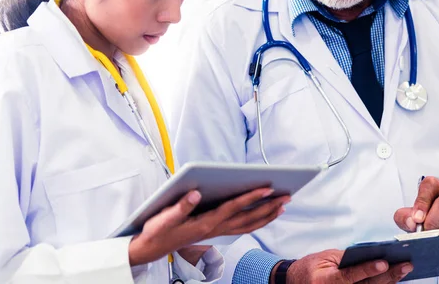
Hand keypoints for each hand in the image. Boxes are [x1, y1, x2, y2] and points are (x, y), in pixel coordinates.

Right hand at [129, 188, 288, 265]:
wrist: (150, 249)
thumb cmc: (157, 231)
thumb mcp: (164, 217)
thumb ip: (181, 206)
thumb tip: (196, 193)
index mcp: (206, 222)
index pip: (234, 207)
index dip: (252, 198)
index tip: (268, 188)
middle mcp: (215, 228)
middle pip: (248, 218)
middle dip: (269, 207)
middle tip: (287, 196)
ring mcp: (217, 232)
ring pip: (248, 225)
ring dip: (267, 215)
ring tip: (283, 205)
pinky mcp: (215, 232)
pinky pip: (242, 228)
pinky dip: (256, 222)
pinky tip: (264, 215)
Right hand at [273, 249, 411, 283]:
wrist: (298, 283)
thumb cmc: (312, 268)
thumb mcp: (325, 258)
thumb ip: (346, 259)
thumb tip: (371, 255)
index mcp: (327, 281)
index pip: (350, 276)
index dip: (367, 270)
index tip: (383, 263)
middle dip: (388, 276)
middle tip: (405, 265)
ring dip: (390, 282)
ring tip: (404, 270)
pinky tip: (394, 278)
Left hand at [394, 176, 438, 231]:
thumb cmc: (426, 217)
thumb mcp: (411, 215)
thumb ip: (404, 217)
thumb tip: (411, 222)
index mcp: (436, 187)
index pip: (430, 185)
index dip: (422, 202)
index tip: (417, 218)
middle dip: (434, 219)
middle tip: (426, 231)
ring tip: (434, 238)